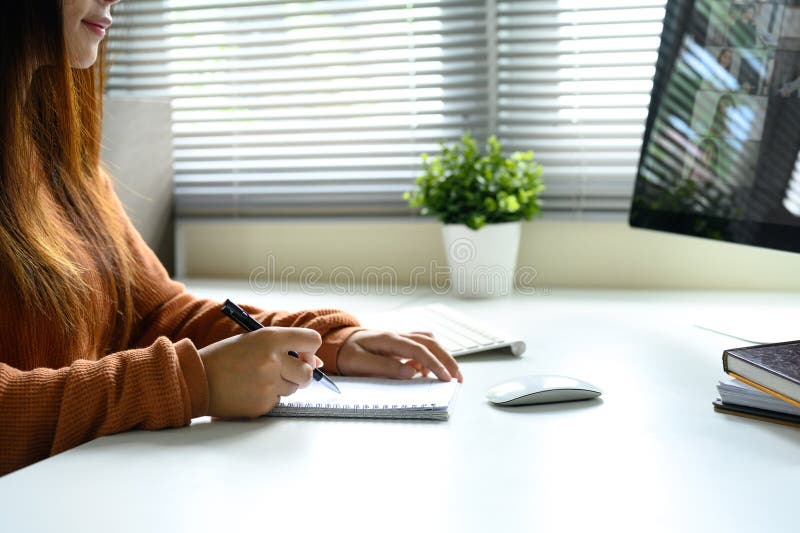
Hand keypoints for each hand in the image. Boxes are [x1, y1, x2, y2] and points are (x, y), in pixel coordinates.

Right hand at [198, 327, 322, 417]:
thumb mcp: (252, 341)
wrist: (196, 380)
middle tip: (286, 371)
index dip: (310, 348)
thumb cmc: (224, 358)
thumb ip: (283, 347)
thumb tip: (316, 362)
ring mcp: (268, 385)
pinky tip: (249, 391)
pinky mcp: (262, 405)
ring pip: (293, 388)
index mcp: (270, 339)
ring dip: (282, 385)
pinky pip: (277, 401)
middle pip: (308, 371)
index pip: (312, 340)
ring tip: (257, 379)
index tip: (303, 352)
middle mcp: (272, 361)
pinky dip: (268, 397)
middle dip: (302, 373)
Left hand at [338, 330, 462, 381]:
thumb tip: (411, 372)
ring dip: (443, 356)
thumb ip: (384, 368)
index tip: (446, 378)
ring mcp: (400, 338)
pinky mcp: (400, 344)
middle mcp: (398, 335)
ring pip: (429, 342)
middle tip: (458, 378)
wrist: (337, 343)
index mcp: (389, 339)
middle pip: (430, 343)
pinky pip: (422, 346)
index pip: (419, 350)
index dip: (435, 364)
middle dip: (447, 359)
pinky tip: (429, 373)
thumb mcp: (359, 364)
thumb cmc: (347, 354)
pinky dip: (431, 357)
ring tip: (452, 374)